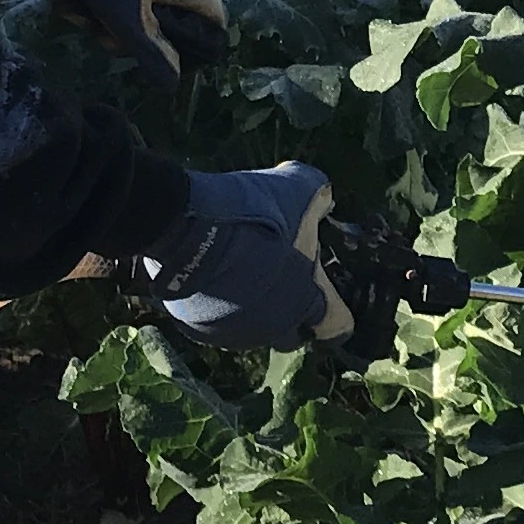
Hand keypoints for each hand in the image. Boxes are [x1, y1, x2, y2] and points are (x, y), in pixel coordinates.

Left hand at [27, 0, 228, 86]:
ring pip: (132, 16)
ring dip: (102, 23)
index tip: (180, 61)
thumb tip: (175, 85)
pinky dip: (92, 6)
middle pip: (164, 26)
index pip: (215, 17)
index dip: (206, 43)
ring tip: (79, 13)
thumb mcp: (129, 21)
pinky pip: (112, 0)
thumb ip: (154, 54)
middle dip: (130, 37)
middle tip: (107, 34)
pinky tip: (69, 1)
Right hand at [139, 164, 354, 349]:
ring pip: (253, 330)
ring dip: (254, 309)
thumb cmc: (253, 216)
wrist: (187, 229)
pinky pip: (218, 325)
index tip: (327, 293)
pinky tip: (214, 279)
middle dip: (292, 313)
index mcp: (307, 300)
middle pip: (292, 334)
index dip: (336, 311)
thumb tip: (324, 200)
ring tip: (242, 274)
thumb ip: (319, 196)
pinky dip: (220, 308)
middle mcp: (275, 326)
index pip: (337, 326)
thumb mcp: (295, 189)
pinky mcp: (201, 330)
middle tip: (283, 280)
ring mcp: (236, 332)